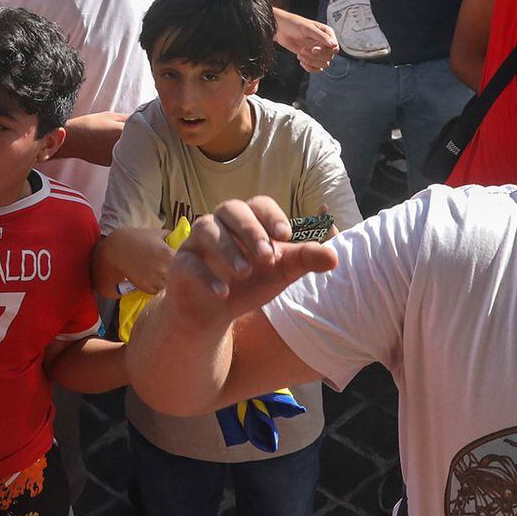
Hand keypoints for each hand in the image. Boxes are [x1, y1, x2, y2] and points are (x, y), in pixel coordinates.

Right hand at [162, 196, 339, 327]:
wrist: (214, 311)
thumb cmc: (250, 282)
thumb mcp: (281, 272)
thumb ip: (304, 261)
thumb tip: (334, 257)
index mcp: (247, 221)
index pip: (258, 204)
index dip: (271, 216)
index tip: (285, 235)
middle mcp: (220, 223)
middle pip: (231, 209)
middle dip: (250, 230)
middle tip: (266, 256)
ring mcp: (197, 242)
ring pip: (206, 228)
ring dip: (228, 249)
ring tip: (244, 273)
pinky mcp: (181, 264)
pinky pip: (190, 262)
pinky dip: (206, 276)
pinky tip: (223, 294)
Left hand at [273, 11, 337, 70]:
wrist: (280, 29)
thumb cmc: (293, 24)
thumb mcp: (307, 28)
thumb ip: (321, 36)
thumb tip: (334, 44)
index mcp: (327, 33)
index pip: (335, 48)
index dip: (325, 51)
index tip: (314, 49)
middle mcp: (324, 43)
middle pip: (329, 57)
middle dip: (315, 56)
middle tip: (303, 50)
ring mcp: (318, 51)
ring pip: (323, 64)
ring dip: (311, 62)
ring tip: (300, 54)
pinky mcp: (310, 57)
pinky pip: (316, 68)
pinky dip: (309, 68)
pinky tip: (301, 61)